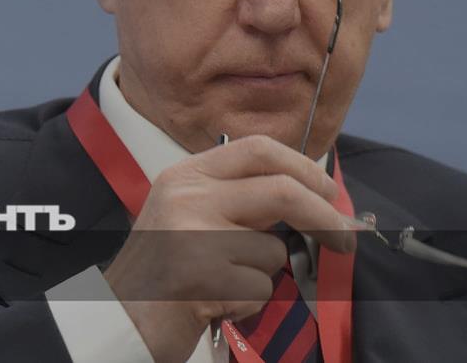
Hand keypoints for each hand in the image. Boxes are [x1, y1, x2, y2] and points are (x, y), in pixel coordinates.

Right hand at [102, 134, 355, 362]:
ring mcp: (193, 234)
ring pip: (272, 249)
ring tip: (224, 284)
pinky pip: (260, 288)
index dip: (305, 168)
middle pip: (282, 190)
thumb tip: (312, 198)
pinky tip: (215, 303)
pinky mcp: (202, 276)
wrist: (119, 316)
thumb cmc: (164, 271)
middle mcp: (187, 195)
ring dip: (262, 275)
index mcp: (186, 175)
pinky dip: (249, 302)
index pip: (258, 149)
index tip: (330, 192)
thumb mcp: (191, 216)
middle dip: (325, 215)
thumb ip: (238, 200)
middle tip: (346, 238)